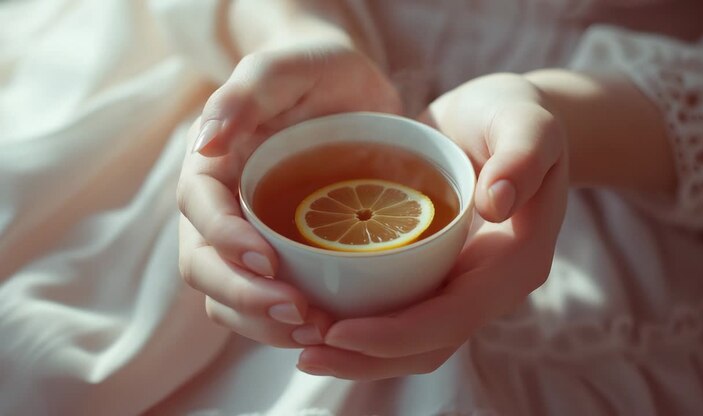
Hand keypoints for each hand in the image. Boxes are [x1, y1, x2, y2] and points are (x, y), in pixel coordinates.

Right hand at [177, 41, 400, 347]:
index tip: (269, 261)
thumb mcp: (283, 68)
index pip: (200, 211)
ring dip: (264, 323)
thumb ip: (244, 95)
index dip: (226, 242)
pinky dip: (287, 323)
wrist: (347, 90)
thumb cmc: (313, 72)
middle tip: (300, 313)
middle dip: (245, 296)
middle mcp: (221, 207)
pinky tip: (327, 327)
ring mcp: (248, 236)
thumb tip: (205, 143)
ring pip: (230, 297)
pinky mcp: (281, 256)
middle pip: (206, 266)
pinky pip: (267, 301)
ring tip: (317, 330)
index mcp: (212, 164)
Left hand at [297, 73, 568, 378]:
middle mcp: (489, 288)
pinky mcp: (437, 274)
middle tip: (303, 352)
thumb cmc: (515, 117)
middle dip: (365, 358)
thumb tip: (497, 202)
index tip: (336, 331)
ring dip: (358, 354)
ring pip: (411, 342)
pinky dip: (361, 324)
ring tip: (301, 345)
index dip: (395, 335)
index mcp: (514, 264)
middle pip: (427, 345)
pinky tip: (317, 313)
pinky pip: (400, 313)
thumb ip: (523, 155)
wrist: (506, 123)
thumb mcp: (528, 122)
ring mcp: (462, 285)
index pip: (453, 317)